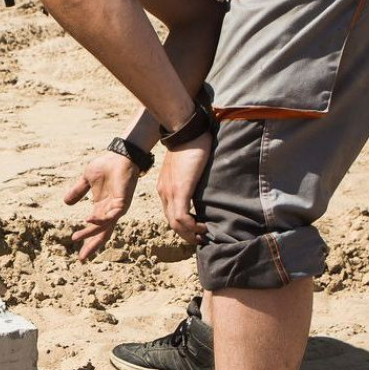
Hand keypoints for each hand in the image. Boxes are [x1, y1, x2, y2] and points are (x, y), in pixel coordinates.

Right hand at [64, 151, 140, 260]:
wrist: (120, 155)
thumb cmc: (106, 165)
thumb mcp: (86, 179)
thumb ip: (77, 192)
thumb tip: (66, 203)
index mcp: (102, 208)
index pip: (95, 229)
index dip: (86, 240)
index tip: (78, 253)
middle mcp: (111, 211)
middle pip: (102, 234)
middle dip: (91, 246)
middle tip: (82, 259)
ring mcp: (117, 208)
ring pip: (104, 227)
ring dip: (90, 233)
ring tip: (76, 237)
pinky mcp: (122, 202)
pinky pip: (111, 216)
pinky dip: (100, 220)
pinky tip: (88, 221)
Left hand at [155, 130, 211, 244]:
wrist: (184, 131)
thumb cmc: (189, 145)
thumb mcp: (186, 168)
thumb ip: (190, 180)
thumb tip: (202, 188)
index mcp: (165, 188)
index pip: (171, 214)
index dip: (183, 226)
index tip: (197, 231)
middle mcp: (164, 193)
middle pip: (172, 223)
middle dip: (187, 234)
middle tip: (201, 239)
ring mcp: (170, 192)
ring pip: (176, 223)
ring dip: (190, 233)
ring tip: (204, 235)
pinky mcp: (180, 189)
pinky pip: (182, 216)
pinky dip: (191, 226)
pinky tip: (202, 226)